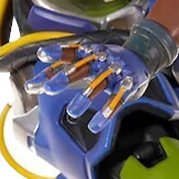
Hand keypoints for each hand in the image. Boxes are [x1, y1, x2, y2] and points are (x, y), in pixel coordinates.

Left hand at [25, 40, 152, 133]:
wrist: (142, 54)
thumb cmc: (107, 59)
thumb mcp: (85, 59)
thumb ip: (62, 70)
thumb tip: (36, 83)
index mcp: (88, 53)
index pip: (69, 53)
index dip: (55, 53)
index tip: (41, 56)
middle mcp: (100, 61)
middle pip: (80, 68)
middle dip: (64, 79)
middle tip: (48, 90)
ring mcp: (114, 73)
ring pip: (98, 85)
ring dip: (85, 98)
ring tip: (72, 112)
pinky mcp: (127, 86)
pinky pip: (116, 101)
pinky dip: (106, 113)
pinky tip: (94, 126)